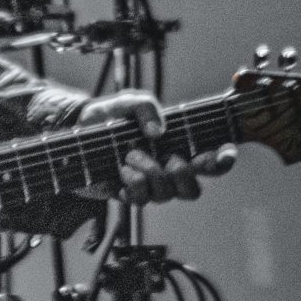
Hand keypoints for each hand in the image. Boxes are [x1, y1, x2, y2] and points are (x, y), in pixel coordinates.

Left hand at [75, 91, 236, 204]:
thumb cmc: (108, 116)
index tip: (224, 152)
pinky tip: (121, 169)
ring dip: (149, 172)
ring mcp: (148, 185)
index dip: (223, 161)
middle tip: (167, 157)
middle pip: (193, 190)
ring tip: (130, 155)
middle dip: (183, 173)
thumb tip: (159, 131)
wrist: (75, 131)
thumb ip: (146, 106)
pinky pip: (140, 200)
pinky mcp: (128, 194)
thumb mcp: (128, 101)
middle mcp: (166, 170)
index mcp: (175, 146)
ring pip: (166, 194)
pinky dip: (131, 182)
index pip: (210, 161)